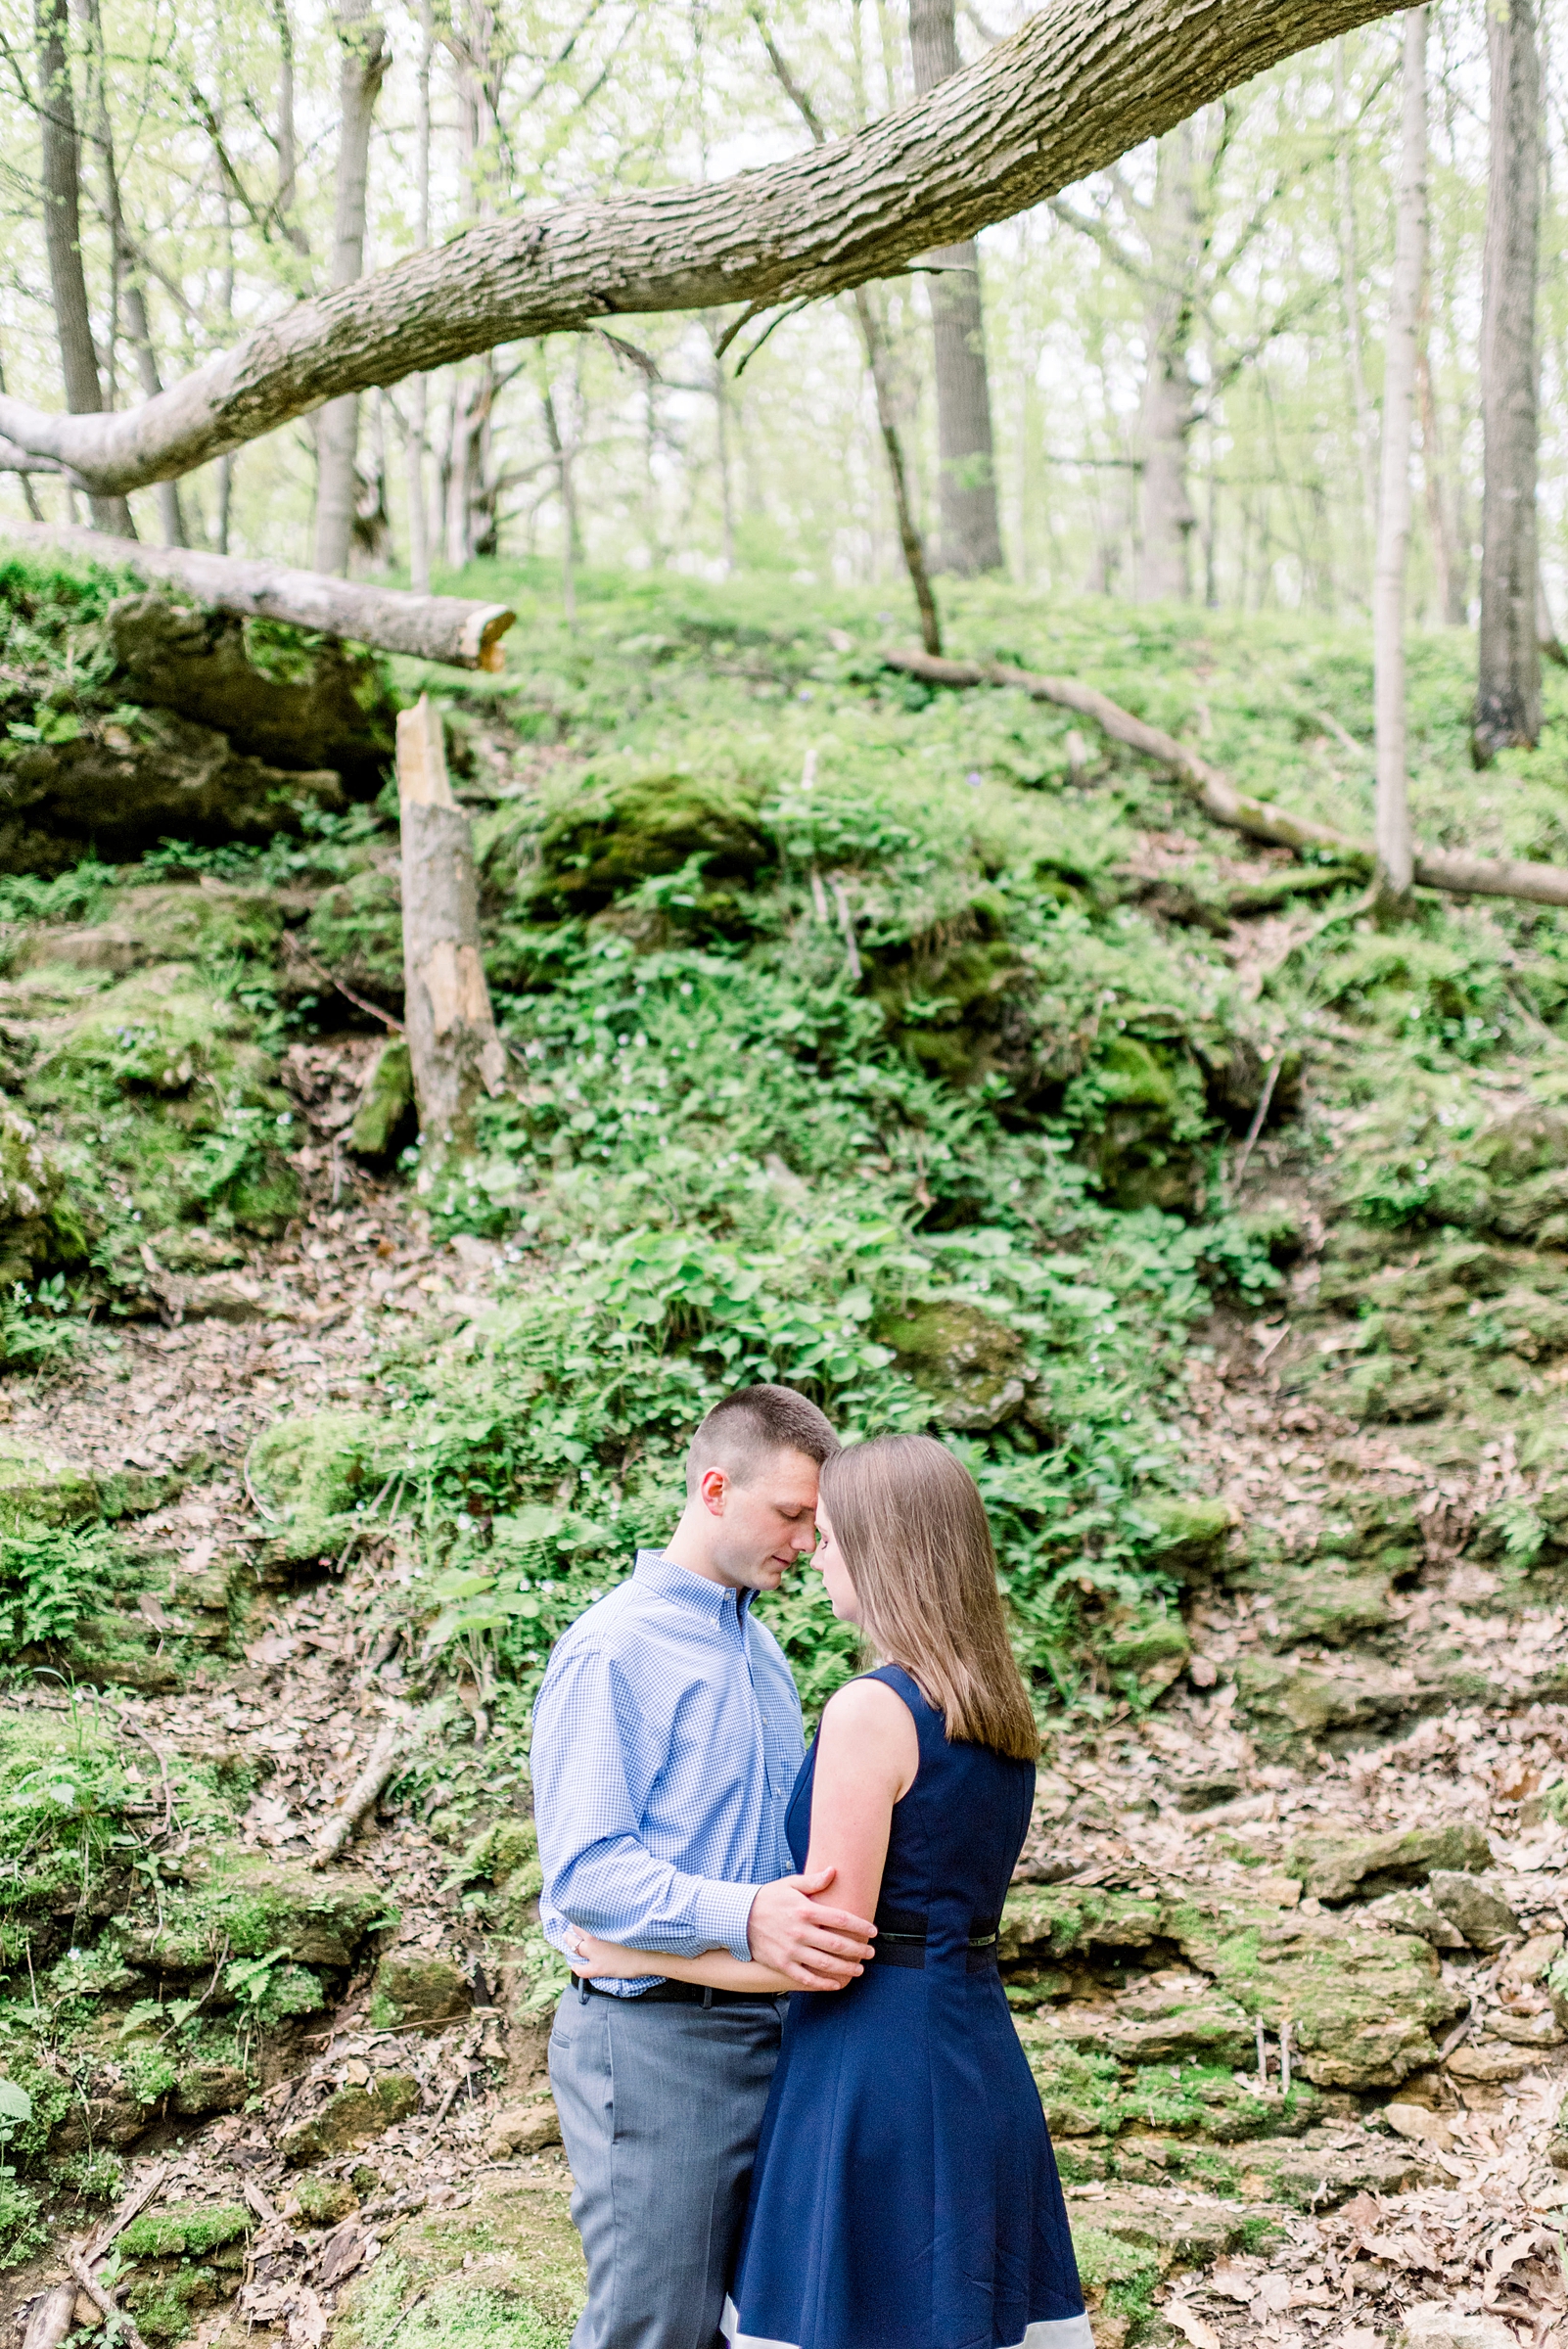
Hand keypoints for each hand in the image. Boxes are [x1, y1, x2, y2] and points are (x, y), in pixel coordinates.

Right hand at [565, 1930, 646, 1979]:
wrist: (637, 1961)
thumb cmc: (616, 1966)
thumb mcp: (596, 1971)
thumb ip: (582, 1970)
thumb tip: (573, 1966)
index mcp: (589, 1946)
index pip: (573, 1941)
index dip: (567, 1938)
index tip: (562, 1934)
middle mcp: (594, 1941)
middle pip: (581, 1932)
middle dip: (574, 1930)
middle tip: (568, 1928)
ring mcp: (603, 1942)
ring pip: (588, 1935)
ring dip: (582, 1932)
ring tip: (576, 1932)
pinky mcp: (610, 1945)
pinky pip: (595, 1939)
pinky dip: (589, 1938)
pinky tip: (591, 1943)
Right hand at [747, 1867, 875, 1991]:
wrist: (739, 1918)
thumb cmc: (768, 1898)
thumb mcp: (790, 1884)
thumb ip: (813, 1881)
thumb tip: (834, 1870)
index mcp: (805, 1910)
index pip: (840, 1919)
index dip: (860, 1926)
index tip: (873, 1931)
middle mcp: (800, 1932)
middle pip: (837, 1944)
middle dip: (858, 1950)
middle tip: (871, 1953)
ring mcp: (791, 1950)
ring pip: (825, 1963)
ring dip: (846, 1968)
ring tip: (859, 1969)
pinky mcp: (782, 1964)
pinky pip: (806, 1977)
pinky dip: (823, 1983)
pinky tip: (835, 1984)